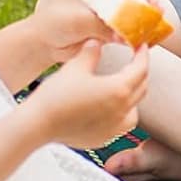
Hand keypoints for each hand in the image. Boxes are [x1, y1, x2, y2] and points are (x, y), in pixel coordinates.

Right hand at [27, 41, 148, 148]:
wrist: (38, 124)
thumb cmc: (56, 95)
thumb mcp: (75, 67)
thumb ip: (91, 53)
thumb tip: (96, 42)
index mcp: (119, 89)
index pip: (141, 68)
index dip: (142, 55)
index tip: (141, 46)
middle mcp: (122, 110)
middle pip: (142, 87)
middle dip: (141, 72)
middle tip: (134, 61)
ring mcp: (114, 127)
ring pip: (135, 108)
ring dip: (134, 95)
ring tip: (124, 84)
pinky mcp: (104, 138)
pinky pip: (123, 124)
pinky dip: (123, 113)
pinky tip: (112, 107)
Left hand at [33, 0, 166, 62]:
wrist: (43, 44)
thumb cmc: (54, 24)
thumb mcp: (77, 20)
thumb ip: (101, 24)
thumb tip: (123, 35)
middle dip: (149, 0)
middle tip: (158, 13)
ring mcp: (110, 11)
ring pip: (137, 9)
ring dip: (148, 17)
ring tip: (156, 27)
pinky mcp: (111, 29)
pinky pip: (131, 28)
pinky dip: (140, 33)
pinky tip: (146, 40)